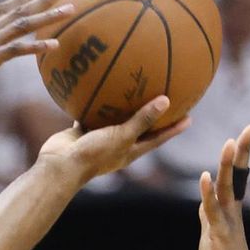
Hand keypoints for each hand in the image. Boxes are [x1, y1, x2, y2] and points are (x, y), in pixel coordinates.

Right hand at [37, 95, 189, 183]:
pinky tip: (97, 83)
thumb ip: (142, 119)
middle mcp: (117, 145)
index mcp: (130, 151)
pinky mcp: (83, 131)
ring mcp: (99, 138)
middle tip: (166, 97)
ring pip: (115, 119)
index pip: (158, 139)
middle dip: (152, 116)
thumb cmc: (94, 155)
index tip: (189, 117)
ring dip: (123, 106)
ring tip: (133, 86)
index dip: (174, 129)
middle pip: (139, 128)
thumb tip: (166, 100)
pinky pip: (91, 112)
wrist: (60, 165)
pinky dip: (95, 101)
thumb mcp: (122, 136)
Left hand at [197, 125, 249, 249]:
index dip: (241, 155)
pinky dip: (208, 193)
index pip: (237, 176)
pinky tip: (204, 177)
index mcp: (231, 209)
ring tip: (229, 144)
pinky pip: (213, 210)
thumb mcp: (212, 233)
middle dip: (242, 152)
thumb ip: (209, 215)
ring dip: (226, 166)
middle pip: (236, 175)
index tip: (247, 132)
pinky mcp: (220, 233)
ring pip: (227, 188)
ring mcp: (228, 221)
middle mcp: (233, 211)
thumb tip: (205, 203)